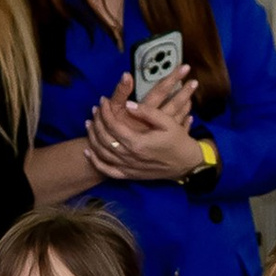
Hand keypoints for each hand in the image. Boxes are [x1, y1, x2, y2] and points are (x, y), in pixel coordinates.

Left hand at [85, 72, 199, 182]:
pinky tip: (89, 151)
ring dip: (93, 138)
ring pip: (103, 154)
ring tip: (89, 123)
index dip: (106, 111)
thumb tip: (129, 104)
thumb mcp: (167, 122)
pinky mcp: (129, 175)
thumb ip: (147, 112)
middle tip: (95, 109)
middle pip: (105, 138)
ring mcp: (129, 168)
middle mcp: (130, 157)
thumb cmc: (178, 141)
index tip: (103, 100)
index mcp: (138, 143)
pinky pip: (108, 171)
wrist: (186, 164)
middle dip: (97, 122)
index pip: (114, 125)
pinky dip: (96, 162)